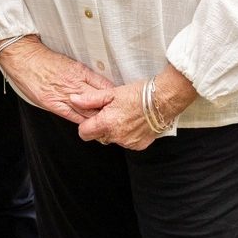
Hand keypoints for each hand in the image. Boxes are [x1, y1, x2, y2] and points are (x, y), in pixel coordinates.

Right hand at [0, 38, 114, 123]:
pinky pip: (73, 116)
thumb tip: (96, 84)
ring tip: (108, 128)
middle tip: (119, 120)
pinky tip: (91, 129)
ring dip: (99, 120)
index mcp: (81, 72)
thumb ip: (82, 75)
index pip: (105, 87)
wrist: (25, 58)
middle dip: (111, 112)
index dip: (115, 98)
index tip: (122, 104)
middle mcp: (76, 84)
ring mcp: (65, 95)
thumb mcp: (69, 63)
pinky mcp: (53, 103)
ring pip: (89, 111)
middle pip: (100, 101)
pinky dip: (83, 123)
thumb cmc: (45, 60)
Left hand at [74, 70, 194, 151]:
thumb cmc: (138, 93)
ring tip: (125, 115)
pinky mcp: (140, 145)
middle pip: (99, 136)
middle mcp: (116, 137)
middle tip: (111, 112)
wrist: (163, 100)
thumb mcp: (112, 92)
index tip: (92, 117)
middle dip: (101, 127)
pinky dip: (128, 134)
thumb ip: (90, 99)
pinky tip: (134, 122)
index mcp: (107, 123)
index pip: (84, 133)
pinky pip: (127, 142)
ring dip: (115, 130)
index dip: (86, 125)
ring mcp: (129, 143)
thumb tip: (73, 99)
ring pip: (114, 139)